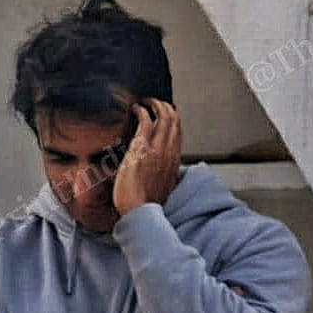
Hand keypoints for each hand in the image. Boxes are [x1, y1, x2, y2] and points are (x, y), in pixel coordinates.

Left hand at [112, 99, 181, 215]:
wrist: (139, 211)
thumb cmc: (144, 204)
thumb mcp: (160, 187)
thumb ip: (161, 174)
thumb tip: (157, 171)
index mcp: (174, 161)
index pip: (178, 132)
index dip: (172, 119)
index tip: (164, 114)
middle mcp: (169, 152)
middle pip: (174, 120)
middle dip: (165, 106)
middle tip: (154, 102)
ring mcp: (157, 149)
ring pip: (164, 116)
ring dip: (154, 104)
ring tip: (146, 101)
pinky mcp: (142, 148)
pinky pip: (146, 120)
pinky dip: (142, 110)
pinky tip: (135, 108)